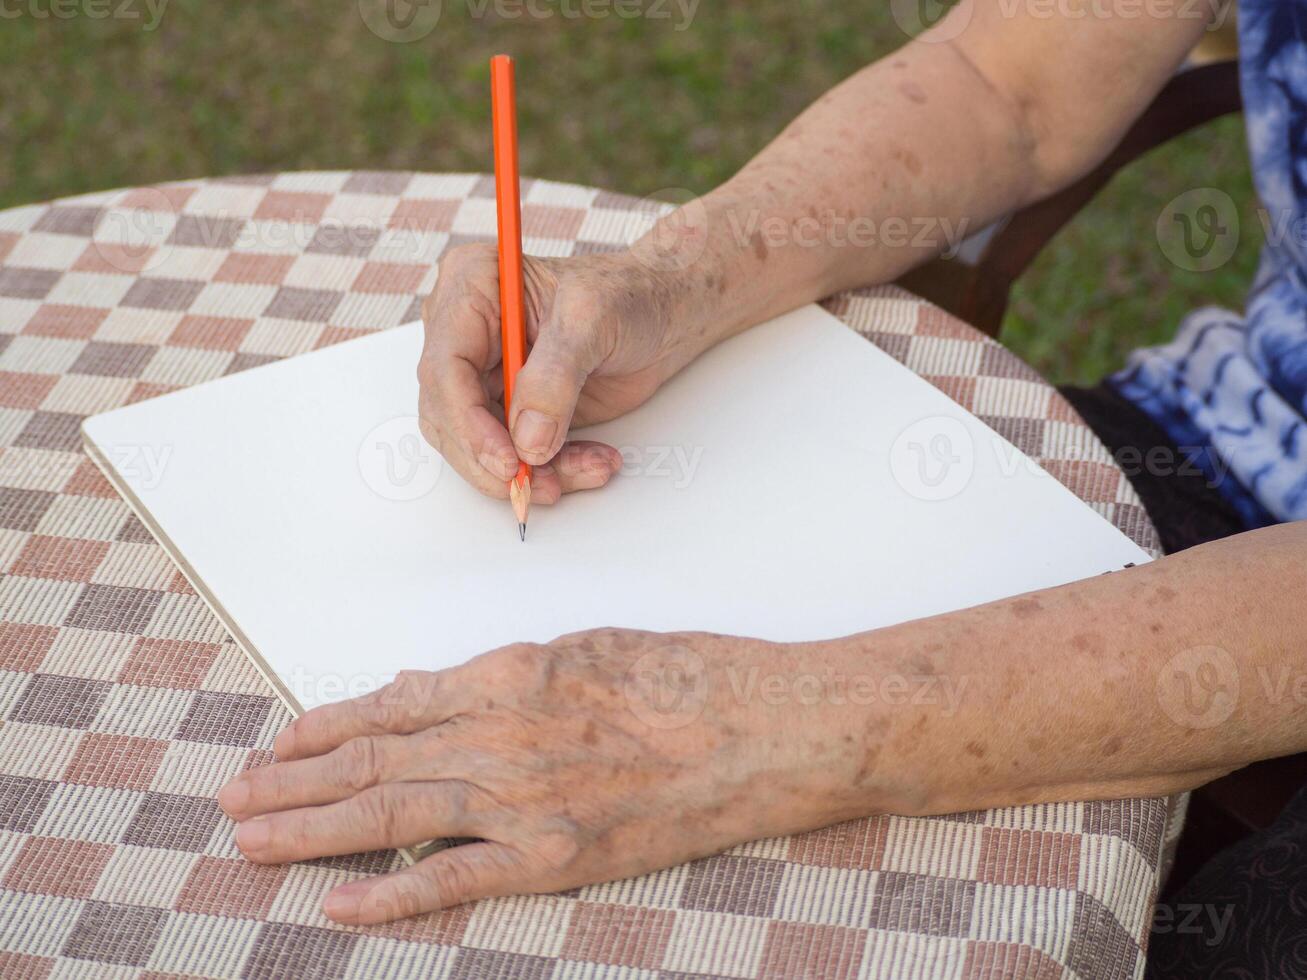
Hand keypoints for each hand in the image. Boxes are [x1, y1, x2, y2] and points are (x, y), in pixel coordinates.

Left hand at [216, 629, 881, 923]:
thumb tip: (426, 690)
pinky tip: (343, 904)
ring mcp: (529, 799)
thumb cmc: (694, 677)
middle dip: (294, 782)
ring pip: (395, 815)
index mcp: (514, 673)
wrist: (774, 725)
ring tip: (254, 840)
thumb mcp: (591, 647)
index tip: (279, 742)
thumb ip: (504, 674)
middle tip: (235, 799)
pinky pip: (460, 881)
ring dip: (315, 830)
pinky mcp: (562, 854)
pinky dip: (396, 896)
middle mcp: (505, 734)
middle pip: (374, 762)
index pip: (392, 704)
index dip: (326, 726)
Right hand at [417, 243, 722, 502]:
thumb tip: (527, 438)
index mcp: (472, 287)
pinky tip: (591, 463)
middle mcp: (468, 332)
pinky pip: (515, 454)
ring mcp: (487, 373)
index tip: (506, 460)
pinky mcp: (513, 408)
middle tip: (539, 483)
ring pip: (479, 445)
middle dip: (495, 459)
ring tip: (586, 470)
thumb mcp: (594, 319)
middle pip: (449, 414)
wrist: (663, 314)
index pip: (444, 367)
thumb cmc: (629, 295)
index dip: (469, 423)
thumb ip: (555, 377)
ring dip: (531, 471)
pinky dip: (553, 470)